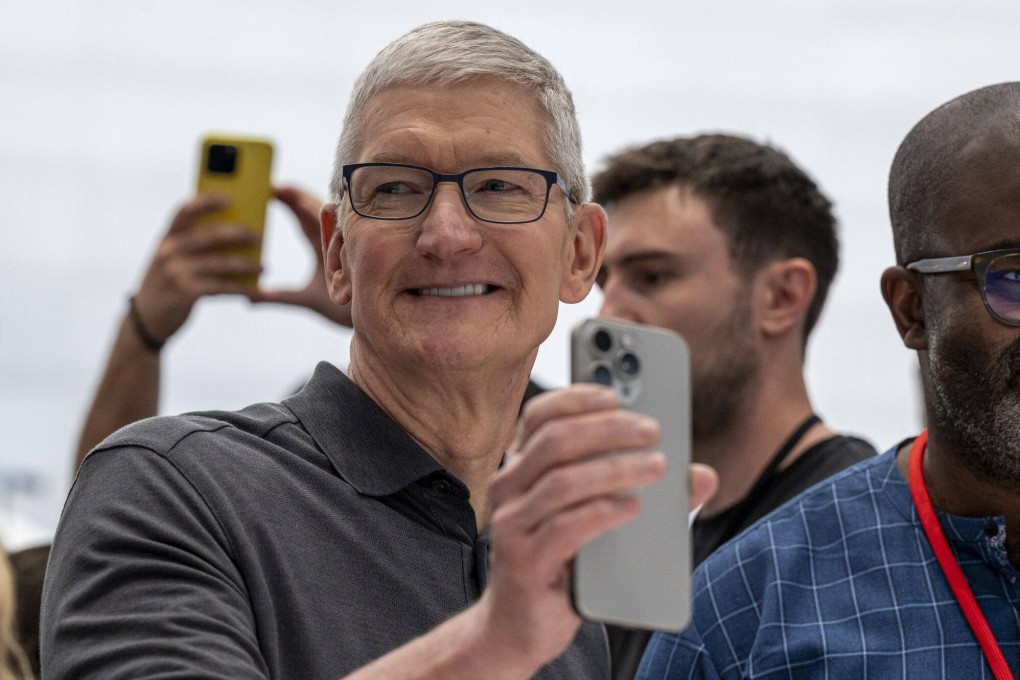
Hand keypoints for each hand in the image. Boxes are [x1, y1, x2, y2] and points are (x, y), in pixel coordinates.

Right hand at [132, 195, 263, 343]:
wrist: (146, 319)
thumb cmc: (166, 284)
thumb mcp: (171, 259)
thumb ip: (192, 245)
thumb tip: (234, 234)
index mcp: (167, 238)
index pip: (184, 211)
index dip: (206, 201)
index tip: (229, 197)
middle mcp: (170, 251)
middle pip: (211, 235)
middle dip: (239, 234)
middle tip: (259, 237)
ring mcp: (177, 272)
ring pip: (221, 263)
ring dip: (247, 265)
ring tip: (264, 267)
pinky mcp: (187, 292)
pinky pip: (223, 287)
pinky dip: (242, 289)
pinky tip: (256, 290)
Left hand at [249, 186, 352, 326]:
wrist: (371, 320)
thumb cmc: (343, 310)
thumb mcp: (305, 300)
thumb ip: (278, 296)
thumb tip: (248, 297)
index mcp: (321, 249)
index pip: (303, 219)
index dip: (290, 203)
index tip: (272, 190)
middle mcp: (334, 243)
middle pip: (314, 213)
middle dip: (296, 197)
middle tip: (277, 186)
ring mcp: (348, 246)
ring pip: (330, 220)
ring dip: (313, 206)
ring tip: (293, 195)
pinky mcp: (358, 253)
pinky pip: (345, 233)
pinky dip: (335, 222)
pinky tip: (323, 209)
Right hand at [477, 385, 667, 670]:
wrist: (522, 626)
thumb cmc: (563, 563)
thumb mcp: (601, 519)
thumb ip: (647, 492)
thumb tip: (702, 476)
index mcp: (522, 468)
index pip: (538, 417)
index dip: (576, 398)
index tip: (617, 393)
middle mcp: (508, 489)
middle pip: (554, 442)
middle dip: (608, 429)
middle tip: (653, 430)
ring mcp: (512, 525)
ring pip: (562, 481)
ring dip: (615, 468)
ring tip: (657, 467)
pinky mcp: (524, 562)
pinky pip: (565, 528)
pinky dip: (604, 512)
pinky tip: (633, 508)